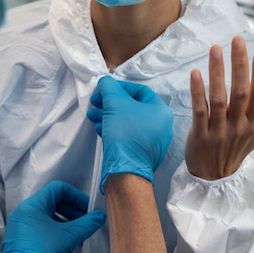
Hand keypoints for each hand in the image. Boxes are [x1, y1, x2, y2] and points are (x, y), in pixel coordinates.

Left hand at [0, 180, 105, 252]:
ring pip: (48, 215)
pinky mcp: (20, 239)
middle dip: (73, 210)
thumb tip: (100, 216)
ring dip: (67, 221)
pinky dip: (56, 230)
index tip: (88, 210)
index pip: (57, 189)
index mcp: (31, 206)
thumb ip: (86, 224)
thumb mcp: (68, 238)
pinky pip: (41, 226)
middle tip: (86, 222)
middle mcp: (23, 212)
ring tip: (80, 234)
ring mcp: (20, 226)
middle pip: (53, 201)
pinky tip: (69, 242)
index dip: (76, 196)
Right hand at [87, 76, 172, 190]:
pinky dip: (113, 129)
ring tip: (93, 115)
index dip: (120, 87)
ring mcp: (152, 141)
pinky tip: (99, 128)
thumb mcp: (115, 102)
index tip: (106, 89)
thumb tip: (105, 81)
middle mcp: (160, 125)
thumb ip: (109, 87)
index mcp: (160, 111)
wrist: (126, 170)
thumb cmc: (125, 133)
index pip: (140, 91)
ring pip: (127, 121)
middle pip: (132, 106)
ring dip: (109, 115)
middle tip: (96, 101)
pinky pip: (127, 135)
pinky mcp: (141, 153)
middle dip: (111, 102)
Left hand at [185, 35, 253, 179]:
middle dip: (241, 65)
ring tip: (216, 48)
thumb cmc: (238, 148)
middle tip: (238, 40)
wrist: (213, 177)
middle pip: (241, 93)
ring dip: (217, 73)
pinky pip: (198, 110)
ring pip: (219, 99)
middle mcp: (238, 126)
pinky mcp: (199, 134)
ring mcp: (218, 131)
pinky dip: (197, 92)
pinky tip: (195, 72)